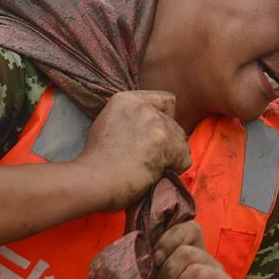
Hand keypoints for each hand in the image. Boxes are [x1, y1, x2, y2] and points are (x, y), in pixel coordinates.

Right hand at [77, 90, 190, 211]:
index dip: (163, 118)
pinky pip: (184, 158)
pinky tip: (156, 173)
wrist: (95, 179)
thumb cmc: (98, 160)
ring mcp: (155, 124)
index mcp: (126, 99)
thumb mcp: (108, 123)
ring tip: (150, 167)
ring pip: (180, 140)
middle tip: (146, 158)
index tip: (151, 134)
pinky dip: (175, 169)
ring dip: (170, 155)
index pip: (166, 100)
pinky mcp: (164, 143)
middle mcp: (143, 107)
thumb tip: (150, 128)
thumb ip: (131, 118)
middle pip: (173, 123)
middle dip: (165, 141)